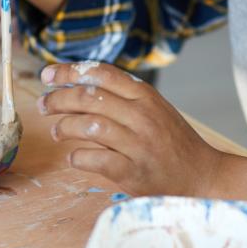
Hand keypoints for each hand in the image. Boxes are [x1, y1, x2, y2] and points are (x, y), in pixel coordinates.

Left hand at [37, 61, 246, 199]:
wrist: (203, 176)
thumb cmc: (171, 141)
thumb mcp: (152, 108)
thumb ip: (121, 95)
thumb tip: (77, 82)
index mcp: (145, 95)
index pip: (100, 73)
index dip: (69, 71)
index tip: (47, 74)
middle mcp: (142, 115)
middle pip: (88, 97)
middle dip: (58, 99)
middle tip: (43, 104)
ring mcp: (138, 143)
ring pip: (89, 126)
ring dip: (65, 127)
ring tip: (56, 131)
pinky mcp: (134, 171)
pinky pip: (95, 159)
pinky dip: (77, 157)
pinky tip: (73, 157)